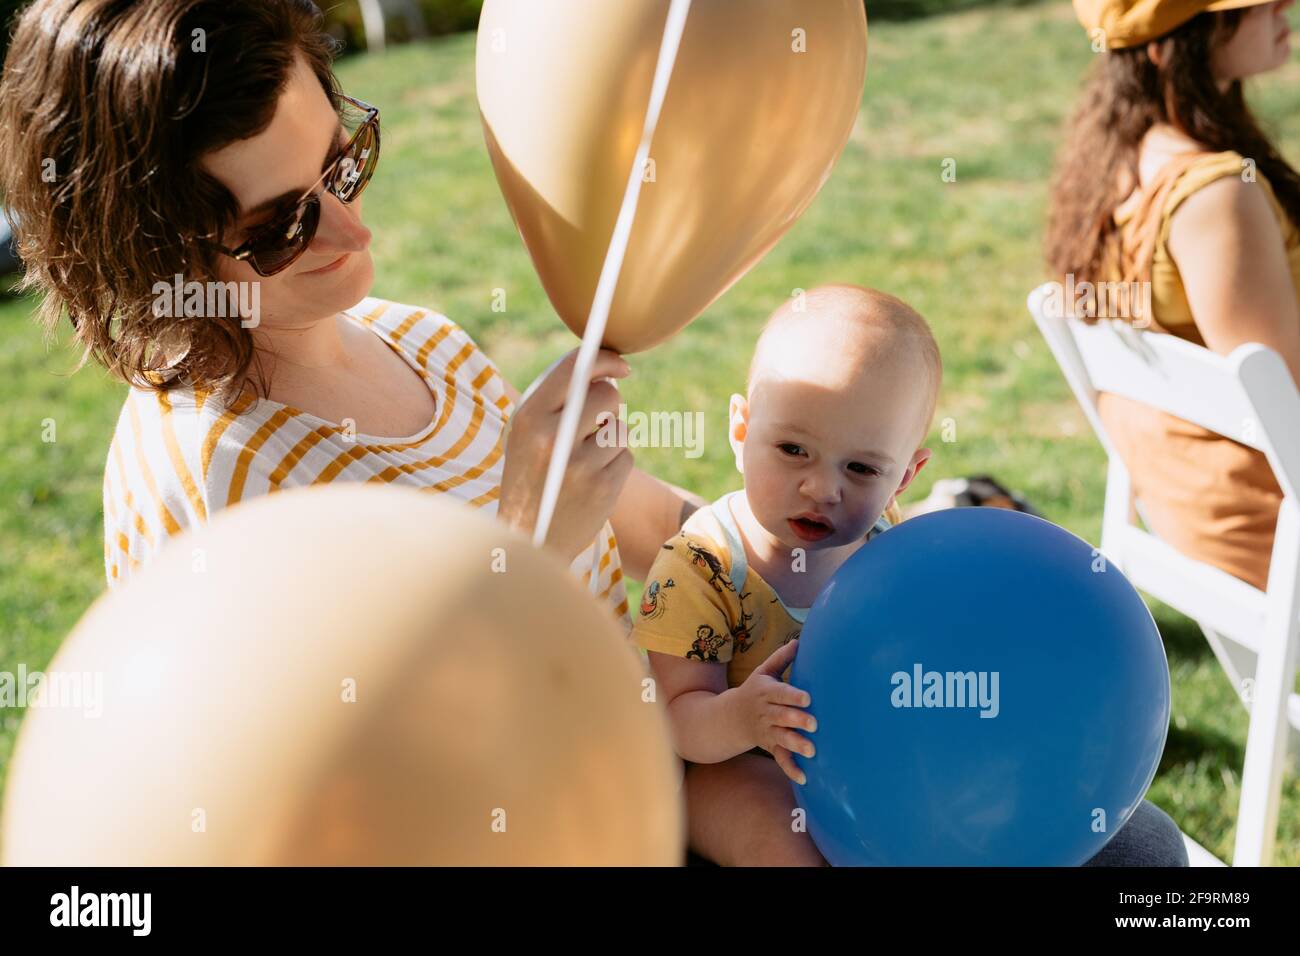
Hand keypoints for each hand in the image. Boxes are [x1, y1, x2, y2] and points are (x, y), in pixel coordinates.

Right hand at [498, 348, 634, 562]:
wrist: (528, 540)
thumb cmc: (530, 477)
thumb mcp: (527, 433)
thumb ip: (559, 398)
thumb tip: (607, 367)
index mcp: (528, 416)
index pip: (575, 368)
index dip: (605, 359)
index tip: (622, 364)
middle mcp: (551, 437)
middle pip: (608, 396)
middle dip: (609, 405)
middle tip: (594, 423)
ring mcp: (578, 465)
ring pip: (619, 428)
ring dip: (610, 440)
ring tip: (583, 460)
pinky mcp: (602, 489)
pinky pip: (626, 457)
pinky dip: (615, 465)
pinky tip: (591, 481)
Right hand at [728, 639, 815, 783]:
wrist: (728, 718)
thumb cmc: (754, 691)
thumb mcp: (763, 672)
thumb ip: (781, 658)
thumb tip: (799, 640)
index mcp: (766, 692)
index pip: (780, 693)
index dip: (793, 696)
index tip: (808, 698)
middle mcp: (765, 713)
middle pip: (781, 716)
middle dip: (796, 720)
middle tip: (814, 724)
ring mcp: (767, 731)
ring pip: (782, 738)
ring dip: (796, 744)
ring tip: (812, 751)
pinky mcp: (770, 746)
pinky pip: (780, 759)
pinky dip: (791, 768)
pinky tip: (805, 776)